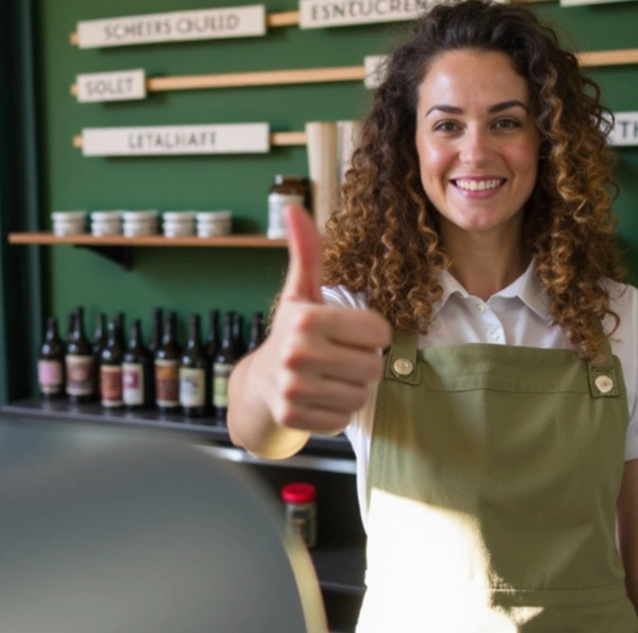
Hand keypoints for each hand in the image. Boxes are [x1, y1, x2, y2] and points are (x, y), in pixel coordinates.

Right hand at [252, 205, 391, 431]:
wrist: (258, 383)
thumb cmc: (291, 333)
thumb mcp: (301, 292)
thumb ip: (307, 252)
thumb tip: (294, 207)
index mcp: (307, 318)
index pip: (379, 332)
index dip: (370, 334)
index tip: (347, 333)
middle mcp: (297, 353)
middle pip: (374, 366)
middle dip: (361, 363)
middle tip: (336, 359)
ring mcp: (293, 389)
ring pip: (362, 395)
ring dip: (350, 389)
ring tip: (327, 378)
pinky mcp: (293, 418)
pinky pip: (344, 419)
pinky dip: (336, 412)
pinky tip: (317, 398)